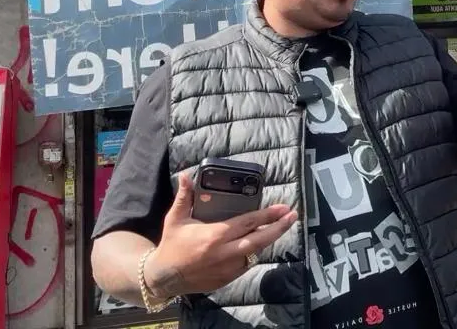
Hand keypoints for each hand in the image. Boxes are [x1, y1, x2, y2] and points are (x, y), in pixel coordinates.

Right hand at [145, 172, 297, 297]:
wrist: (164, 277)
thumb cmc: (171, 245)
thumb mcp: (175, 219)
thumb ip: (184, 197)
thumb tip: (186, 175)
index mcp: (215, 235)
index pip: (247, 223)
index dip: (267, 215)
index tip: (283, 208)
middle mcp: (224, 253)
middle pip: (259, 240)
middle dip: (279, 227)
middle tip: (292, 216)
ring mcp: (227, 268)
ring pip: (255, 253)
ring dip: (268, 240)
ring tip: (281, 226)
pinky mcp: (226, 279)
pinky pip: (246, 264)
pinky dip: (254, 253)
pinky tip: (259, 243)